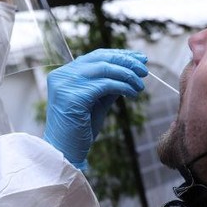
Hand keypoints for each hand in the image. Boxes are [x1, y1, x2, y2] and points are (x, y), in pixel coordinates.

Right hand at [43, 49, 147, 166]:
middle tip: (144, 70)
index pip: (95, 56)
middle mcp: (62, 76)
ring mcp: (66, 85)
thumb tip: (130, 71)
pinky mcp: (74, 96)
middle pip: (101, 59)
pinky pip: (106, 85)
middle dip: (126, 62)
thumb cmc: (80, 130)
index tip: (139, 59)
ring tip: (140, 85)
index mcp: (64, 74)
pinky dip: (123, 86)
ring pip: (105, 69)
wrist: (65, 152)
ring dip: (127, 75)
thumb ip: (108, 86)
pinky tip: (133, 93)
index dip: (119, 55)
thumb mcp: (96, 102)